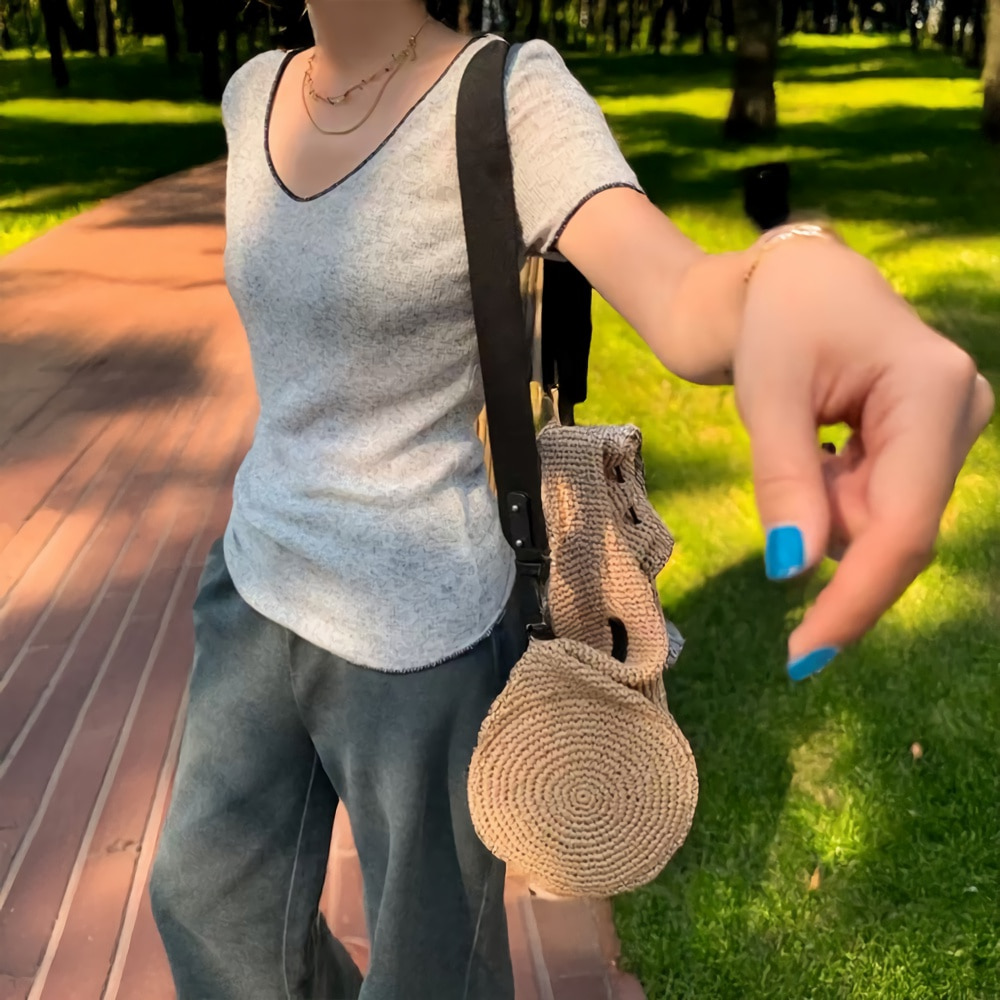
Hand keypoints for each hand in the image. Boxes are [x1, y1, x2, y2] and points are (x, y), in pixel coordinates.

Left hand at [733, 238, 994, 679]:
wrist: (794, 284)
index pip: (902, 526)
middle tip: (782, 455)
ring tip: (804, 431)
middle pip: (894, 530)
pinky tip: (824, 442)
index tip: (802, 654)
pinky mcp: (934, 444)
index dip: (855, 600)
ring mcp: (954, 431)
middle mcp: (962, 413)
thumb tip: (794, 572)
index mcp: (932, 391)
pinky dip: (836, 495)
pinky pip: (881, 504)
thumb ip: (785, 482)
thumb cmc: (777, 323)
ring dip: (827, 505)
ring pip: (882, 522)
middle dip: (827, 527)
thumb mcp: (769, 397)